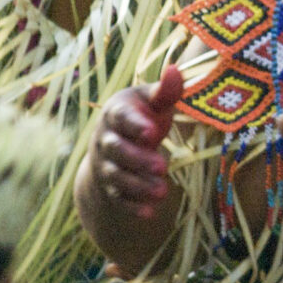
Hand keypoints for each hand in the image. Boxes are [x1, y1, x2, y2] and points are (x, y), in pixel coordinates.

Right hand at [91, 66, 182, 219]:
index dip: (135, 125)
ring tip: (162, 190)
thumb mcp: (152, 101)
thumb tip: (176, 70)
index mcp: (116, 113)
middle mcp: (106, 140)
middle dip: (138, 159)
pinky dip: (132, 207)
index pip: (121, 118)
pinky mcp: (111, 189)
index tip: (152, 132)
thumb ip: (165, 91)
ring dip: (138, 185)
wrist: (115, 145)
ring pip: (117, 177)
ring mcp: (106, 166)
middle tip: (163, 166)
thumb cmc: (142, 116)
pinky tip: (149, 213)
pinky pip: (118, 200)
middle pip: (116, 151)